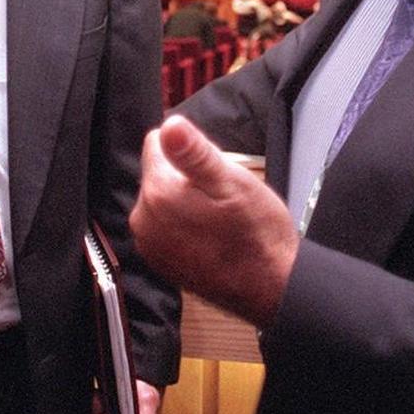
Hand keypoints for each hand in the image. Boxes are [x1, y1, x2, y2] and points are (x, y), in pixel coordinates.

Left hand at [130, 115, 298, 327]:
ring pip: (164, 199)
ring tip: (219, 218)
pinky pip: (166, 227)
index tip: (214, 173)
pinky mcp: (160, 262)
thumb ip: (195, 153)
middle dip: (187, 178)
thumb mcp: (233, 182)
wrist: (271, 289)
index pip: (157, 142)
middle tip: (222, 198)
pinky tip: (212, 237)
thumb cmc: (256, 233)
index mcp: (157, 193)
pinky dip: (184, 226)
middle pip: (160, 172)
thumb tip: (170, 124)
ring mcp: (149, 245)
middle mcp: (143, 219)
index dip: (190, 152)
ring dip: (186, 202)